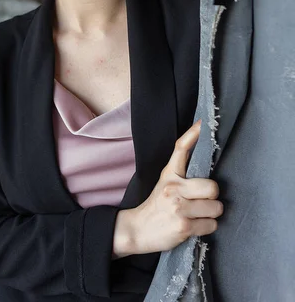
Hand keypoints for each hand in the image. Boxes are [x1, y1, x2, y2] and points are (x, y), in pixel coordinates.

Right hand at [113, 120, 222, 256]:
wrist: (137, 230)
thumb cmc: (156, 206)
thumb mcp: (165, 183)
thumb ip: (181, 172)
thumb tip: (203, 158)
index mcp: (169, 174)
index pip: (181, 149)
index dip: (194, 134)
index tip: (203, 123)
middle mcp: (174, 188)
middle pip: (212, 186)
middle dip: (213, 197)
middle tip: (204, 201)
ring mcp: (179, 207)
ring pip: (215, 208)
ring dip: (211, 214)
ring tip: (198, 215)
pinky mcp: (183, 226)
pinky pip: (211, 225)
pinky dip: (207, 227)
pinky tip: (195, 226)